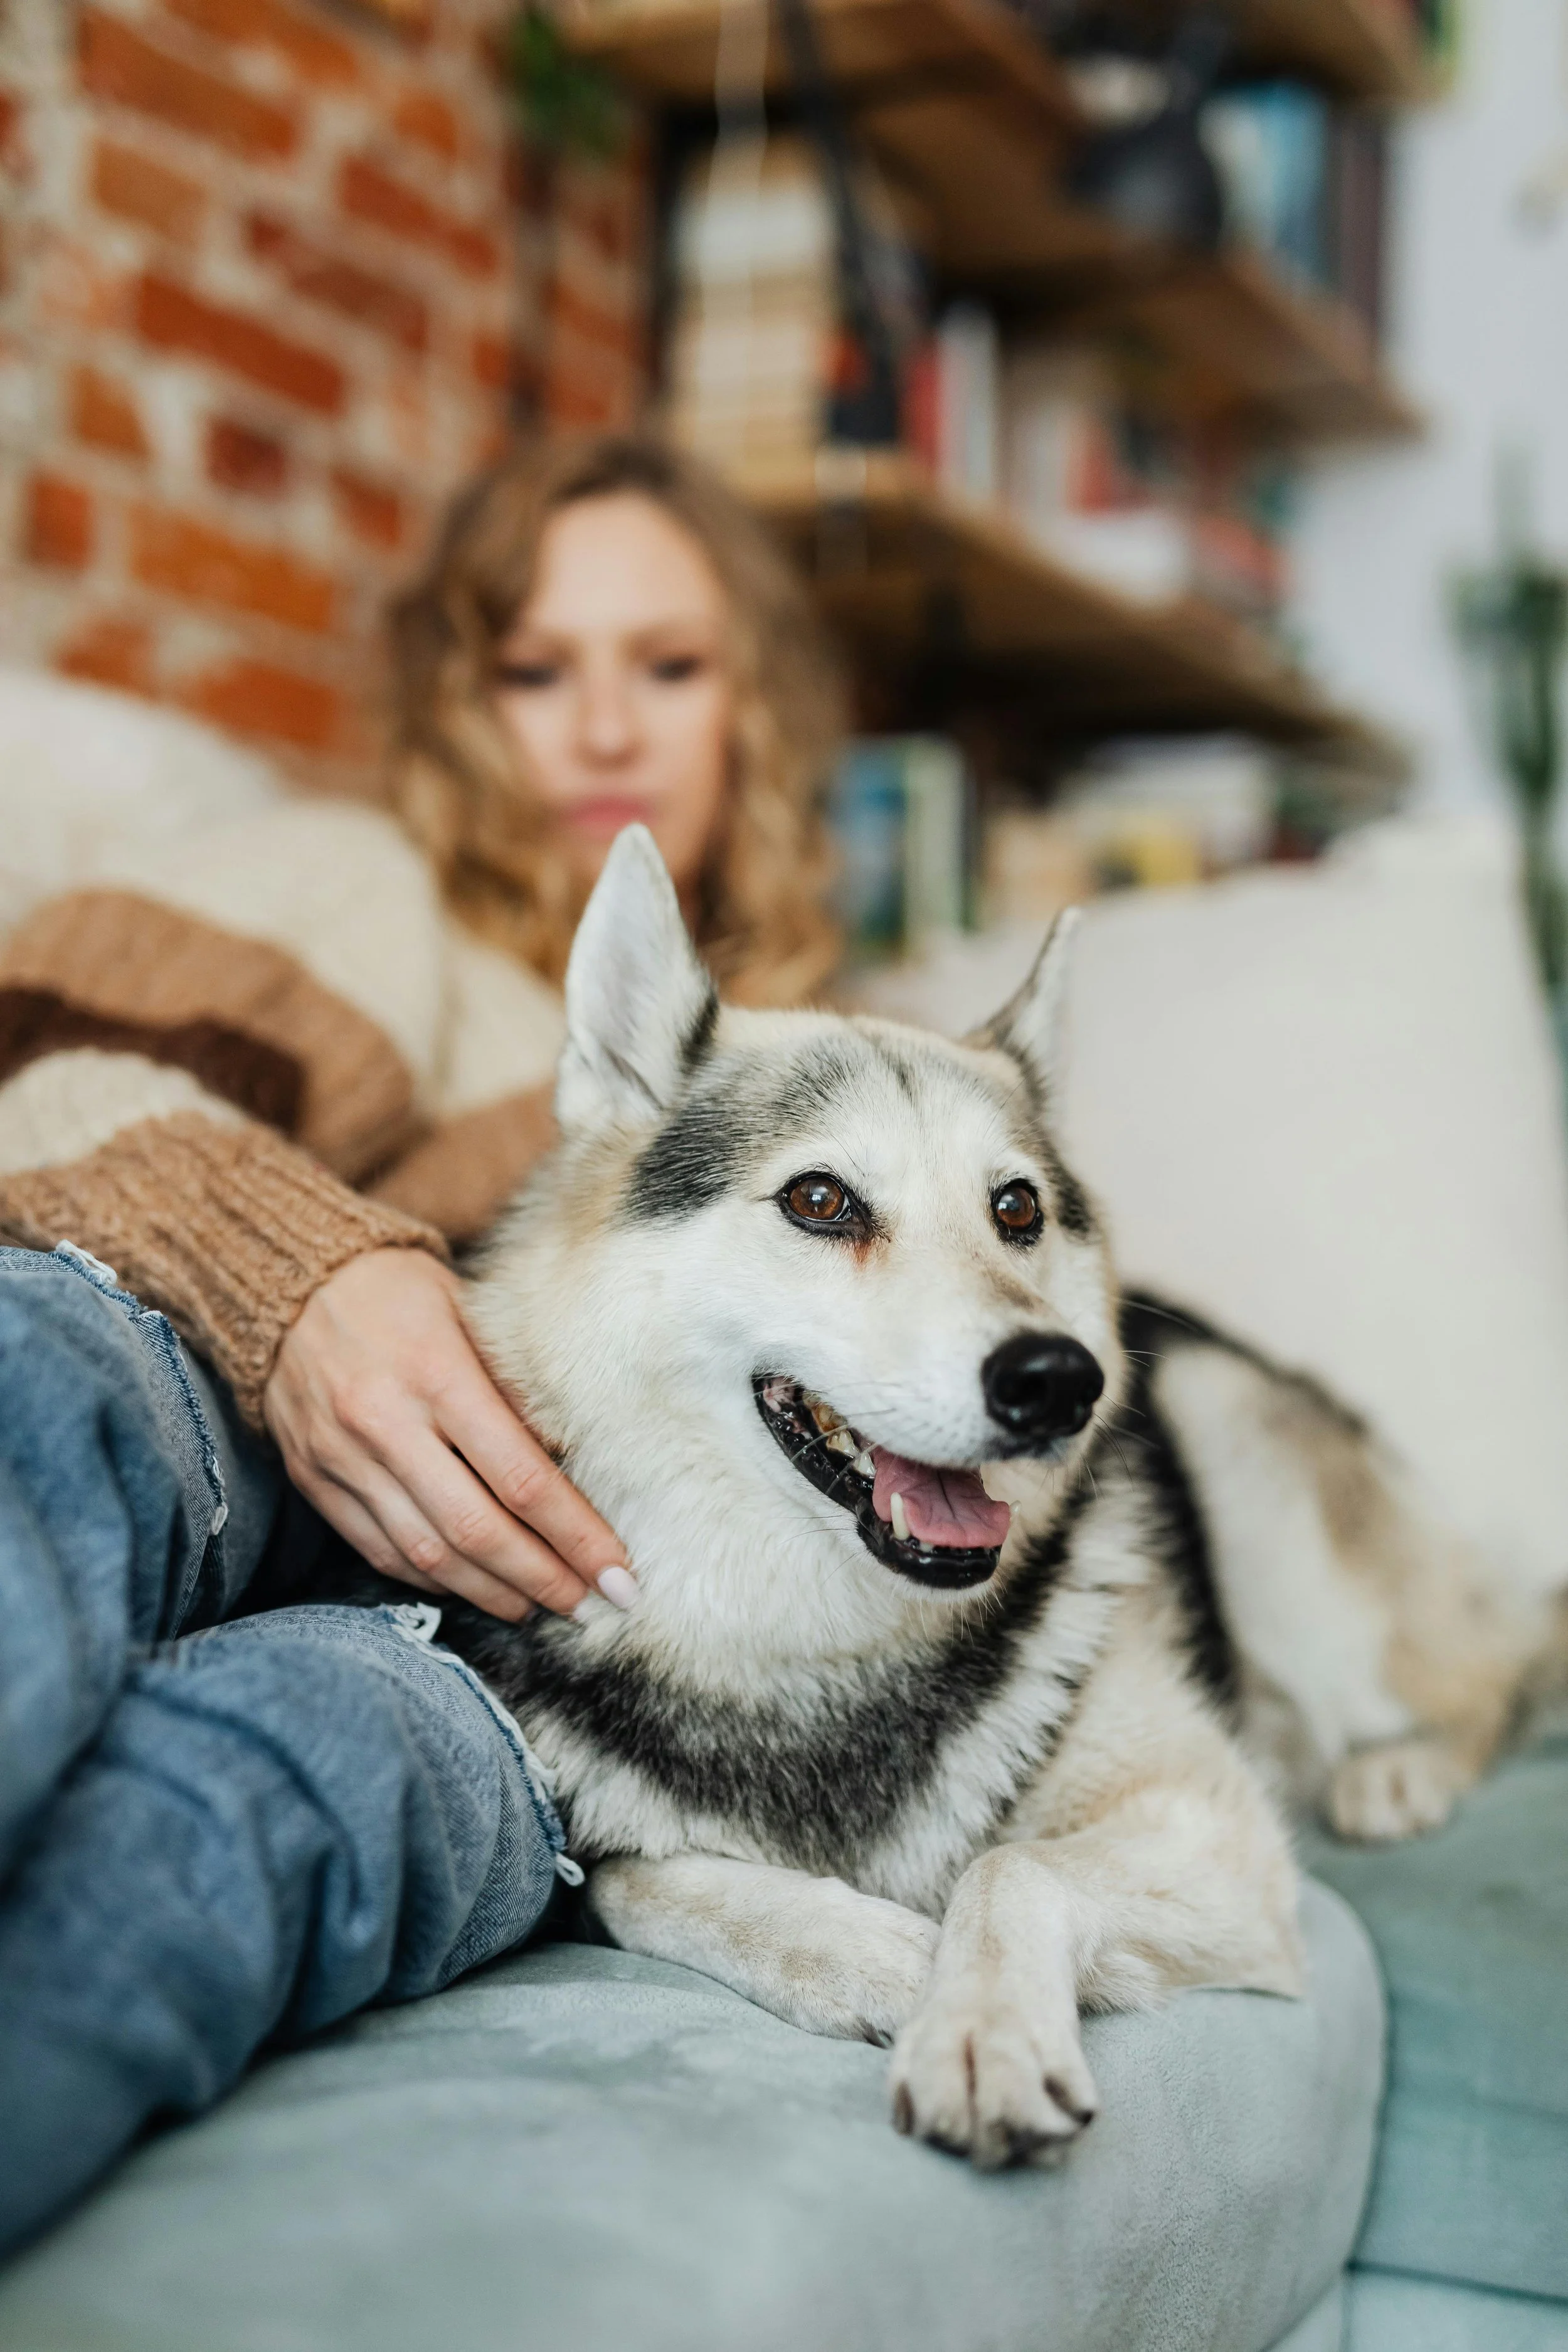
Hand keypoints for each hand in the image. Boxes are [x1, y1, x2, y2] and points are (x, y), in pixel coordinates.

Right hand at [263, 1247, 632, 1620]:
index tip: (618, 1573)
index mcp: (436, 1372)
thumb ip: (515, 1385)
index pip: (521, 1477)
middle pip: (477, 1529)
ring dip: (489, 1591)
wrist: (288, 1280)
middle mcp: (385, 1423)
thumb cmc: (399, 1290)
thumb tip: (571, 1465)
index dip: (576, 1535)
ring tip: (536, 1605)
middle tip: (587, 1603)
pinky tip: (470, 1584)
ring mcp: (342, 1458)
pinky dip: (430, 1577)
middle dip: (541, 1577)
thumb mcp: (471, 1311)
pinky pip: (378, 1549)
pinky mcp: (312, 1479)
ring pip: (427, 1552)